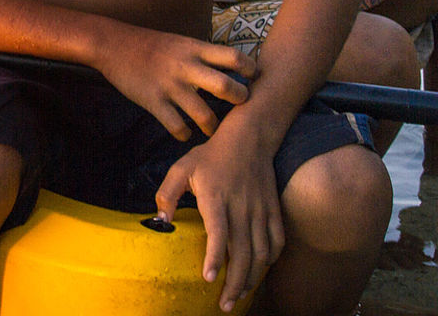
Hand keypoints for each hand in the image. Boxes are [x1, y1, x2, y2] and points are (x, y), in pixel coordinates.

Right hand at [95, 28, 256, 141]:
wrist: (114, 45)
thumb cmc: (152, 45)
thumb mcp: (182, 42)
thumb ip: (204, 55)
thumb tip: (232, 67)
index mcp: (195, 49)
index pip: (234, 57)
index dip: (250, 69)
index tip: (253, 79)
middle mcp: (186, 67)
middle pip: (225, 86)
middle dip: (239, 100)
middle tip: (241, 106)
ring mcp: (170, 86)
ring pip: (203, 114)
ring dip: (213, 126)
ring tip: (213, 129)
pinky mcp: (153, 102)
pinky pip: (177, 126)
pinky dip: (184, 134)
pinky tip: (185, 132)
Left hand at [155, 124, 283, 311]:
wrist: (249, 137)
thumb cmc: (211, 155)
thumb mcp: (182, 167)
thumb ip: (167, 193)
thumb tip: (160, 220)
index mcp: (216, 197)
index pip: (218, 232)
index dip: (214, 257)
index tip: (209, 278)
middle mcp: (241, 206)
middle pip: (242, 252)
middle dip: (234, 283)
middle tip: (224, 304)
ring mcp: (260, 209)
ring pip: (261, 252)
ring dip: (252, 278)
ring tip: (239, 295)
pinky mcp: (273, 210)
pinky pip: (277, 241)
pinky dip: (270, 260)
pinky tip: (260, 271)